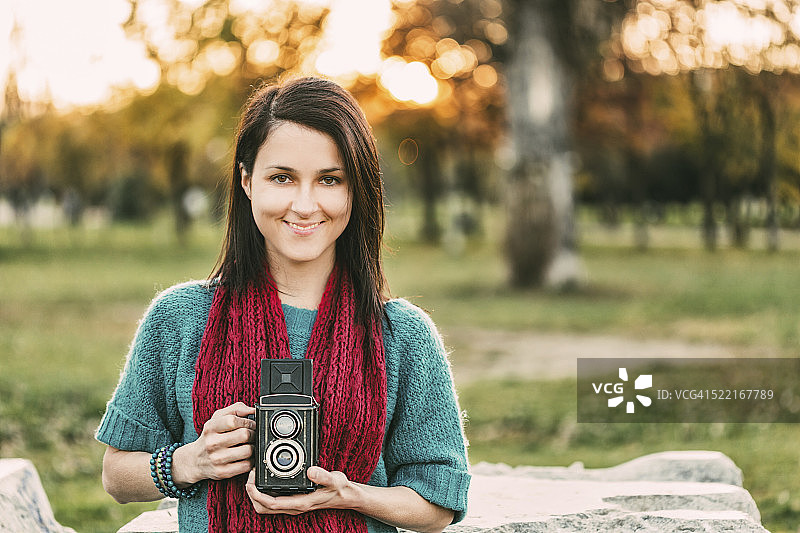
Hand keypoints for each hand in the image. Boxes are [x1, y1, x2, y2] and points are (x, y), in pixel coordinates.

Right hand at [172, 402, 255, 485]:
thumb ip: (236, 409)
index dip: (247, 421)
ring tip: (249, 445)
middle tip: (251, 435)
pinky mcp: (223, 472)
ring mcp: (217, 459)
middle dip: (253, 433)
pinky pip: (247, 465)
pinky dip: (251, 460)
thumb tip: (253, 410)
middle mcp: (212, 443)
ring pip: (248, 451)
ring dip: (253, 447)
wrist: (194, 461)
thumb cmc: (210, 436)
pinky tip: (245, 456)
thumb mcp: (217, 418)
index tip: (250, 424)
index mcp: (210, 427)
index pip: (233, 421)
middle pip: (244, 435)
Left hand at [245, 466, 360, 514]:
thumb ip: (323, 476)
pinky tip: (266, 479)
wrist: (346, 496)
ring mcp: (292, 505)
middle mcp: (293, 506)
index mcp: (300, 502)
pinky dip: (264, 492)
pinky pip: (272, 501)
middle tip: (251, 475)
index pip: (270, 503)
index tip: (252, 478)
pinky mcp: (293, 501)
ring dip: (256, 494)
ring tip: (255, 476)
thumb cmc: (340, 489)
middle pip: (262, 508)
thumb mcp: (335, 480)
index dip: (256, 493)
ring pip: (265, 506)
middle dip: (251, 494)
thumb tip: (311, 470)